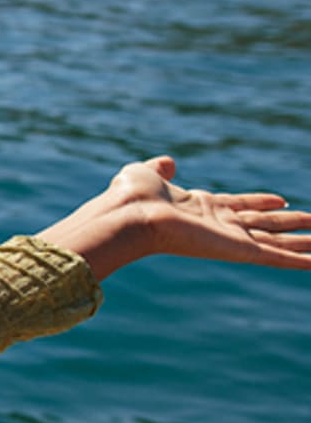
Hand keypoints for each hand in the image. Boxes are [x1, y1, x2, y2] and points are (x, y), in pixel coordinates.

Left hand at [39, 156, 310, 279]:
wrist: (130, 214)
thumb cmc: (132, 196)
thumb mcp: (146, 173)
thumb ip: (160, 169)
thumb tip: (168, 162)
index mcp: (200, 206)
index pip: (239, 205)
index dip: (260, 202)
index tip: (281, 200)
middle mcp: (218, 225)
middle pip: (263, 225)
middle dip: (289, 224)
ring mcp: (229, 239)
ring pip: (276, 242)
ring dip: (302, 243)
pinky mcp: (237, 251)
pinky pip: (276, 256)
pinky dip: (299, 260)